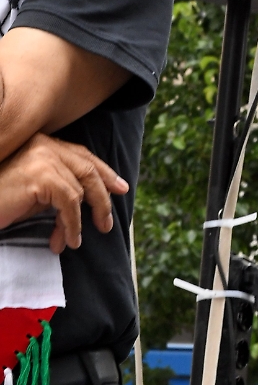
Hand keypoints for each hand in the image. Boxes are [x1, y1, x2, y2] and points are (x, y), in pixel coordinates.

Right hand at [0, 133, 127, 250]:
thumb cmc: (0, 200)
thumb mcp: (33, 191)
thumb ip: (57, 188)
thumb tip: (87, 202)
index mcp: (43, 143)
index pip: (81, 156)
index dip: (103, 172)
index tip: (119, 187)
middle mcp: (45, 145)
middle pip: (87, 169)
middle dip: (103, 196)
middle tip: (107, 221)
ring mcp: (43, 159)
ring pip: (80, 190)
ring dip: (82, 220)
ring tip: (76, 241)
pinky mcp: (41, 177)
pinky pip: (70, 203)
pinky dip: (72, 225)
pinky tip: (67, 240)